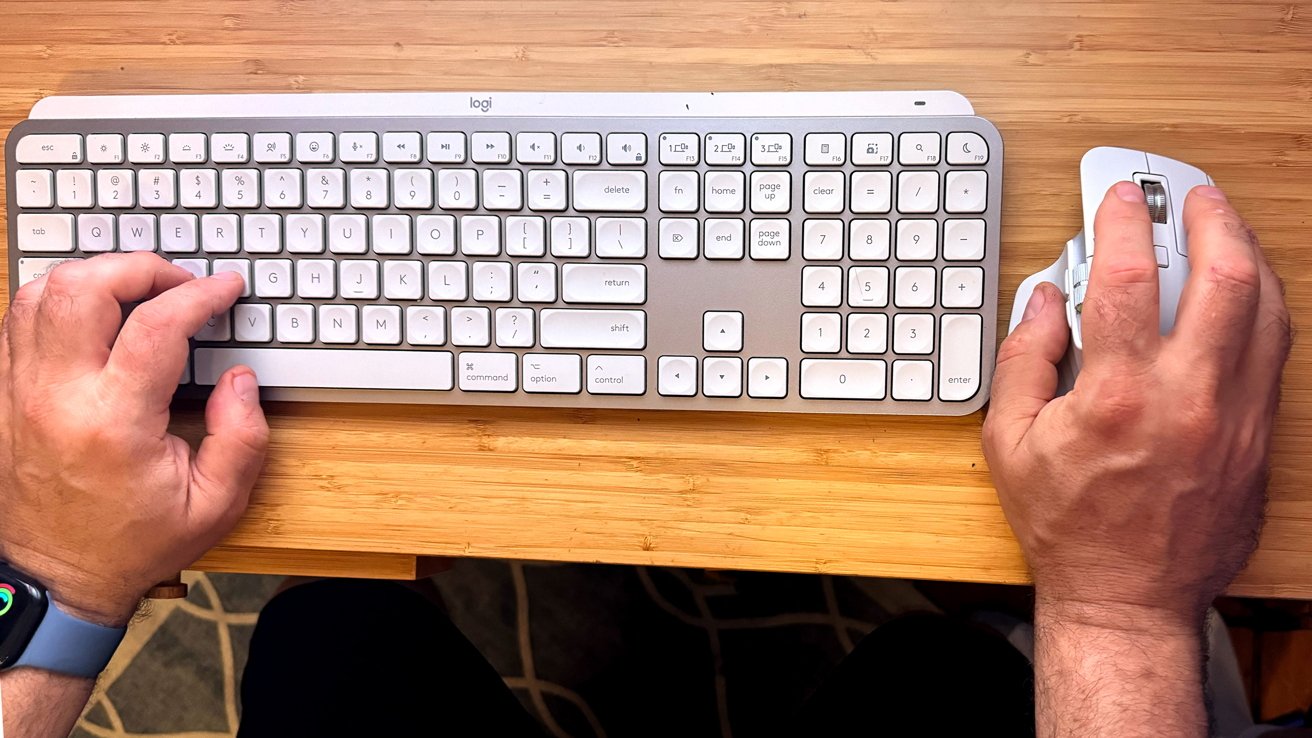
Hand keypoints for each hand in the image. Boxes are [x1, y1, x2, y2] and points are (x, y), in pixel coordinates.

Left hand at [0, 253, 268, 625]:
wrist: (54, 579)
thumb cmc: (133, 544)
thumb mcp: (215, 505)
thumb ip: (241, 438)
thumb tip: (240, 378)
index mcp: (114, 423)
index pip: (157, 324)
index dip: (200, 294)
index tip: (225, 289)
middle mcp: (55, 398)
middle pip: (83, 287)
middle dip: (139, 268)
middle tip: (177, 283)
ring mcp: (17, 393)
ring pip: (38, 293)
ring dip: (93, 277)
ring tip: (135, 292)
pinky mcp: (1, 396)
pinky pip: (16, 321)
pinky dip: (57, 301)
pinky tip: (95, 316)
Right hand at [984, 182, 1289, 628]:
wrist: (1128, 598)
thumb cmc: (1067, 526)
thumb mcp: (1010, 441)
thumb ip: (1024, 359)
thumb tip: (1044, 299)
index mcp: (1116, 395)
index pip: (1126, 277)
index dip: (1122, 220)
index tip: (1119, 198)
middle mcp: (1187, 398)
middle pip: (1223, 277)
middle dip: (1211, 219)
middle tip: (1193, 197)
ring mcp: (1234, 418)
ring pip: (1268, 310)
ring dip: (1249, 257)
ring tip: (1226, 233)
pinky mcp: (1258, 439)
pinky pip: (1275, 354)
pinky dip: (1262, 309)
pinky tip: (1244, 295)